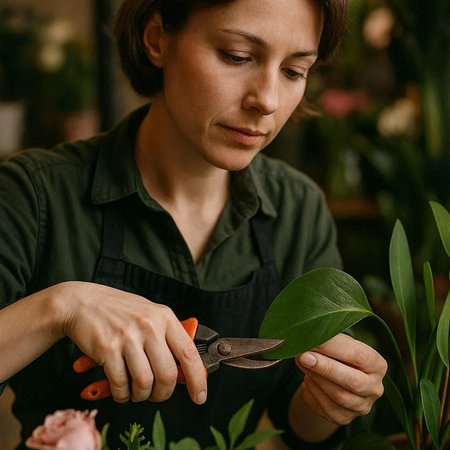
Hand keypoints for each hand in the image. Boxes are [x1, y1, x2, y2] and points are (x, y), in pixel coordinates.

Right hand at [57, 281, 206, 404]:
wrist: (82, 302)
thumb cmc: (118, 310)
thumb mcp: (149, 314)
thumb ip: (166, 338)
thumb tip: (183, 371)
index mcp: (164, 317)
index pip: (189, 353)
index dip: (197, 379)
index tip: (200, 396)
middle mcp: (149, 326)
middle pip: (167, 374)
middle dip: (163, 393)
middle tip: (157, 394)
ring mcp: (128, 337)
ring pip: (144, 383)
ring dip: (141, 395)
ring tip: (136, 391)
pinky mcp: (108, 349)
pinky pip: (120, 384)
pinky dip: (121, 394)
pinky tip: (120, 390)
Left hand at [295, 333, 386, 425]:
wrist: (331, 377)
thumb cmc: (336, 354)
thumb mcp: (337, 343)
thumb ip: (327, 340)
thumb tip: (308, 337)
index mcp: (377, 365)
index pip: (360, 356)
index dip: (334, 348)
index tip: (313, 340)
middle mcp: (374, 388)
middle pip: (353, 382)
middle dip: (325, 368)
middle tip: (304, 356)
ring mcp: (361, 406)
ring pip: (339, 397)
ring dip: (316, 378)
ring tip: (301, 362)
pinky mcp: (344, 417)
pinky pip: (326, 408)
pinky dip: (313, 392)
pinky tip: (307, 379)